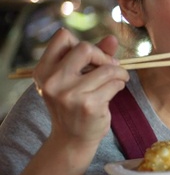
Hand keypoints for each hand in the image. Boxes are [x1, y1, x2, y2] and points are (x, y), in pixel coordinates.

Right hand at [34, 29, 129, 148]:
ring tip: (118, 79)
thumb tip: (112, 38)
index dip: (82, 43)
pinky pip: (115, 83)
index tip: (92, 57)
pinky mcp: (89, 105)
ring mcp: (70, 94)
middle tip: (110, 67)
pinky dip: (120, 84)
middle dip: (103, 56)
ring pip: (107, 68)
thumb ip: (93, 56)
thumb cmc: (75, 103)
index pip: (63, 37)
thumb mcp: (75, 78)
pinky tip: (115, 90)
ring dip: (119, 72)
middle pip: (85, 48)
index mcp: (44, 70)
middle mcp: (53, 81)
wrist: (72, 138)